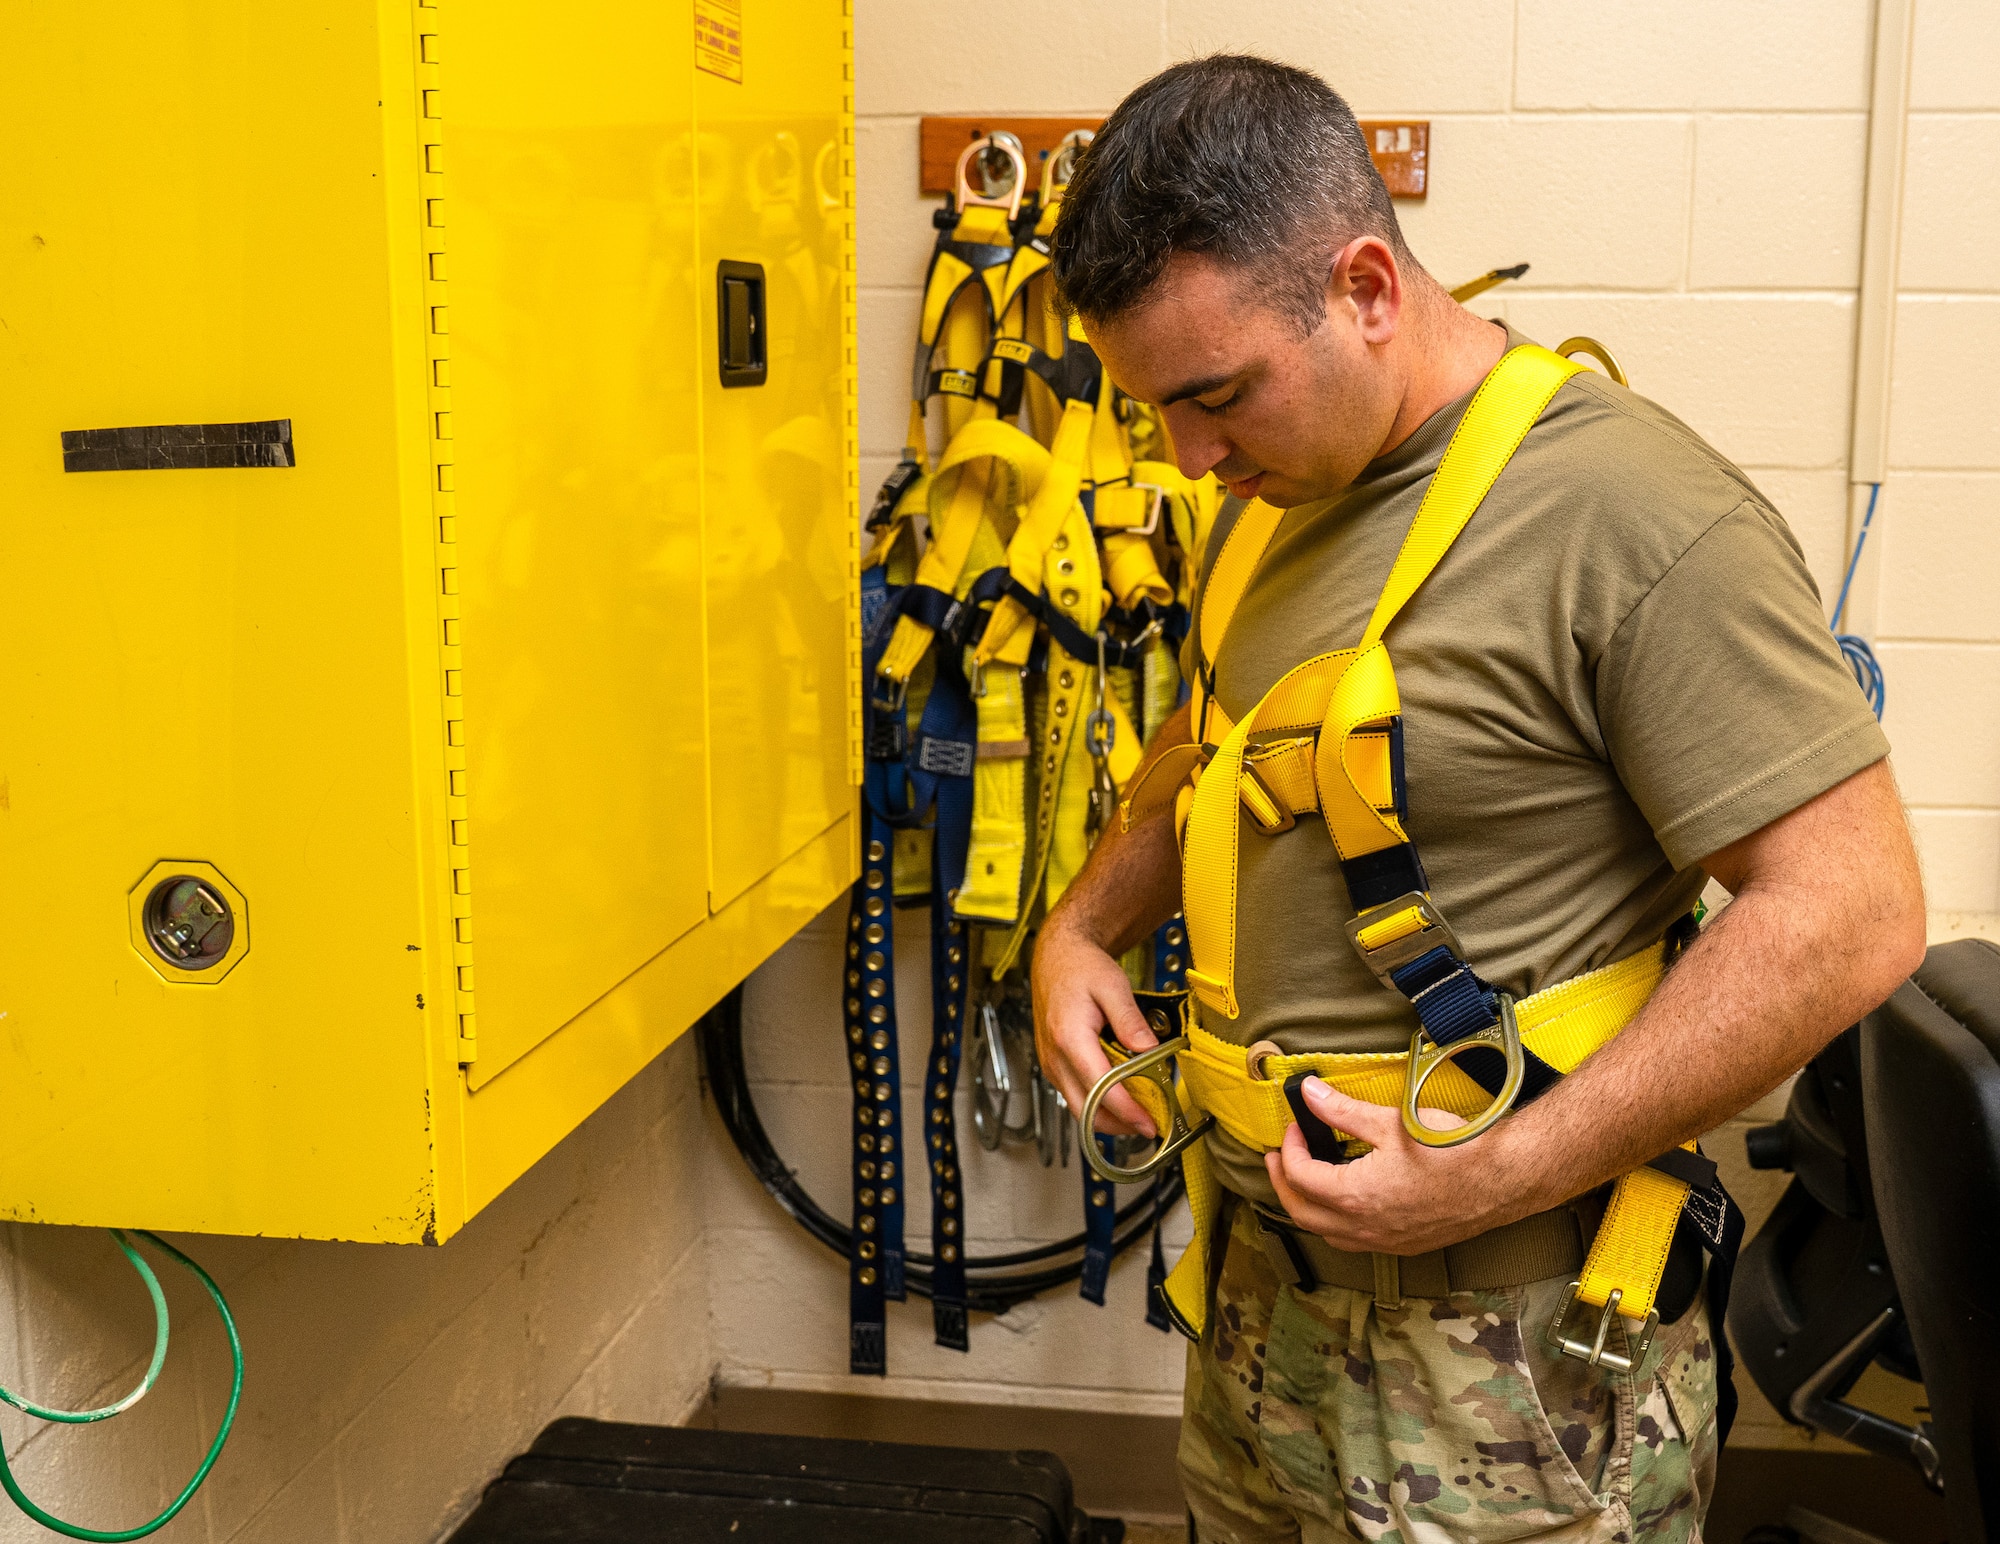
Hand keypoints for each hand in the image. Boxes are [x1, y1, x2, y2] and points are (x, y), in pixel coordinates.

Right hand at [1031, 920, 1158, 1136]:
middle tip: (1152, 1126)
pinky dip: (1098, 1106)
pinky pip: (1075, 1096)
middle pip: (1086, 1110)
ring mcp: (1051, 1064)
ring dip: (1110, 1119)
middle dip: (1120, 1125)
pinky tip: (1121, 1100)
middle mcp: (1055, 1057)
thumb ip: (1130, 1020)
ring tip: (1141, 1116)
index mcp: (1069, 1037)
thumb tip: (1149, 1050)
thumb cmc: (1081, 967)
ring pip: (1079, 1109)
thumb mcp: (1113, 985)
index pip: (1100, 1088)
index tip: (1152, 1122)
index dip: (1128, 1111)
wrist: (1057, 957)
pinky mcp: (1054, 1066)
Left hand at [1264, 1077, 1544, 1255]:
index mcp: (1355, 1197)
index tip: (1295, 1125)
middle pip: (1302, 1213)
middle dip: (1283, 1183)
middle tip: (1279, 1157)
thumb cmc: (1454, 1150)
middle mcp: (1366, 1228)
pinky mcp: (1406, 1245)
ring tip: (1306, 1177)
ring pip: (1327, 1234)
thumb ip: (1342, 1112)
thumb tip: (1309, 1093)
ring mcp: (1386, 1242)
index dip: (1289, 1147)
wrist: (1505, 1179)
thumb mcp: (1391, 1122)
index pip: (1299, 1176)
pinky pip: (1355, 1242)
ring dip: (1308, 1207)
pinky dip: (1337, 1222)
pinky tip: (1347, 1200)